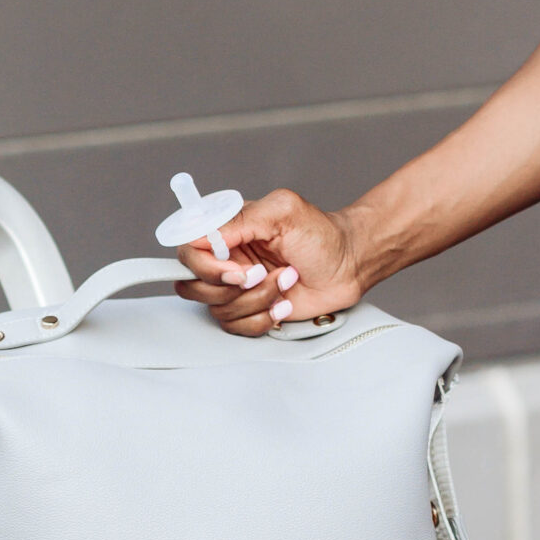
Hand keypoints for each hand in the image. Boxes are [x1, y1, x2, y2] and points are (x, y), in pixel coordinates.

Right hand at [176, 188, 366, 337]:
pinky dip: (263, 317)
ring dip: (257, 299)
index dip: (205, 266)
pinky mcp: (251, 310)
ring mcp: (238, 287)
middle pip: (193, 285)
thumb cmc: (323, 235)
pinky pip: (236, 326)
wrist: (350, 265)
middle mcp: (227, 259)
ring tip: (285, 280)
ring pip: (218, 308)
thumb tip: (207, 234)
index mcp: (228, 231)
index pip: (189, 250)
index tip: (236, 270)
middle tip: (260, 275)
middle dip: (230, 287)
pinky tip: (283, 301)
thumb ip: (242, 219)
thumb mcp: (284, 212)